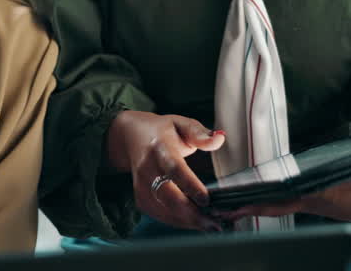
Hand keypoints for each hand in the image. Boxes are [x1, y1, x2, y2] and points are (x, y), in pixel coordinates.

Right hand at [106, 110, 226, 230]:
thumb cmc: (162, 131)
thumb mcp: (181, 123)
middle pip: (168, 196)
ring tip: (210, 226)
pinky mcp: (140, 197)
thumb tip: (220, 138)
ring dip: (187, 221)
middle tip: (214, 223)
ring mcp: (141, 184)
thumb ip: (200, 133)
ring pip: (163, 209)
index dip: (190, 185)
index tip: (206, 200)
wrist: (130, 136)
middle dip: (191, 213)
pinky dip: (177, 222)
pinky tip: (194, 223)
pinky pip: (159, 215)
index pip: (174, 169)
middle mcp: (147, 167)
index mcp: (160, 147)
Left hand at [214, 165, 350, 223]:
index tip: (237, 205)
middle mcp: (301, 199)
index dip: (259, 203)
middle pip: (266, 204)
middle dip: (241, 207)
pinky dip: (253, 201)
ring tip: (217, 204)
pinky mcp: (296, 197)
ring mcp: (297, 200)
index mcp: (314, 195)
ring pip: (265, 203)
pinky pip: (270, 200)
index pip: (282, 200)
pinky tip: (234, 200)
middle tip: (215, 207)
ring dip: (243, 204)